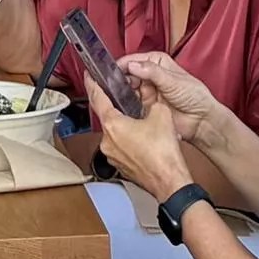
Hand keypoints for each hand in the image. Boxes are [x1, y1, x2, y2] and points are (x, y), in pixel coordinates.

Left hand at [89, 72, 192, 197]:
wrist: (169, 182)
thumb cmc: (163, 154)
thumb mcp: (161, 114)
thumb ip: (150, 103)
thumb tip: (150, 104)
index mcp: (113, 125)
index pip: (97, 98)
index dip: (92, 84)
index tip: (88, 77)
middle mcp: (107, 142)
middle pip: (106, 117)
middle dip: (114, 107)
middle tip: (121, 97)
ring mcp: (112, 156)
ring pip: (114, 134)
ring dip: (124, 126)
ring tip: (138, 120)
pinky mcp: (120, 166)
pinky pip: (121, 147)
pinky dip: (128, 141)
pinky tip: (142, 139)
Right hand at [118, 51, 234, 156]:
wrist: (201, 120)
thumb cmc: (195, 96)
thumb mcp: (173, 80)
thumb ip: (152, 72)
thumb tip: (133, 65)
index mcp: (157, 62)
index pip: (134, 60)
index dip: (122, 65)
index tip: (112, 71)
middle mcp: (150, 76)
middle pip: (127, 75)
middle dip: (119, 80)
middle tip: (113, 87)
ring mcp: (147, 92)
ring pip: (126, 91)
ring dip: (121, 94)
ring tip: (116, 97)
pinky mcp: (145, 108)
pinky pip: (130, 105)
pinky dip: (125, 106)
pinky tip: (122, 108)